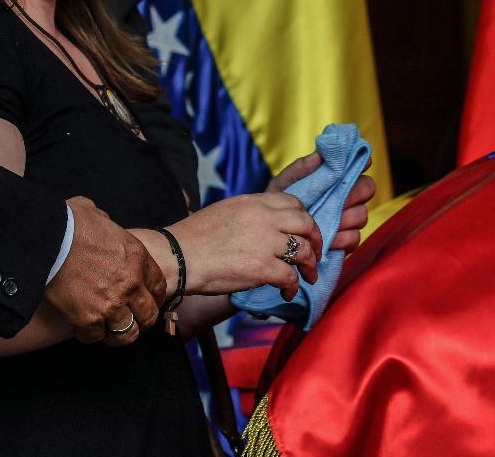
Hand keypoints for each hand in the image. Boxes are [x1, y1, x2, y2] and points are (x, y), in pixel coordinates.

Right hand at [44, 197, 164, 345]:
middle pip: (149, 315)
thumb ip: (108, 225)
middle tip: (131, 321)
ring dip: (119, 334)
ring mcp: (111, 304)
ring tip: (110, 330)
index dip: (153, 297)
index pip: (158, 286)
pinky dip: (90, 335)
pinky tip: (84, 327)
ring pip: (127, 333)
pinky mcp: (87, 318)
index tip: (146, 301)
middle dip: (142, 320)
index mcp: (137, 257)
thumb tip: (100, 223)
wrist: (48, 239)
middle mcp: (130, 284)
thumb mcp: (99, 216)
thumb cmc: (70, 223)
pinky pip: (95, 337)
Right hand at [166, 192, 322, 299]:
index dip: (304, 218)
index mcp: (255, 202)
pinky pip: (290, 277)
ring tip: (308, 276)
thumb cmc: (195, 238)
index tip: (305, 231)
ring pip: (304, 250)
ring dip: (310, 266)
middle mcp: (264, 218)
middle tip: (316, 253)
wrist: (177, 257)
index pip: (293, 202)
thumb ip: (251, 214)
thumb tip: (267, 223)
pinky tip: (287, 292)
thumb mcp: (226, 211)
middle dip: (317, 240)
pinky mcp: (262, 268)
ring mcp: (265, 242)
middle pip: (306, 223)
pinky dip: (293, 287)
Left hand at [267, 153, 375, 252]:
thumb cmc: (279, 205)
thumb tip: (319, 155)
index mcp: (334, 180)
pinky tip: (328, 240)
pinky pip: (355, 237)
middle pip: (367, 188)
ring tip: (327, 222)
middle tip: (338, 200)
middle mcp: (346, 197)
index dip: (362, 162)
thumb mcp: (283, 184)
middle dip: (355, 194)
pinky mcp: (346, 240)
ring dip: (347, 219)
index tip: (360, 163)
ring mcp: (349, 219)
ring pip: (362, 215)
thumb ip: (300, 169)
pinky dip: (343, 238)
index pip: (358, 166)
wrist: (270, 233)